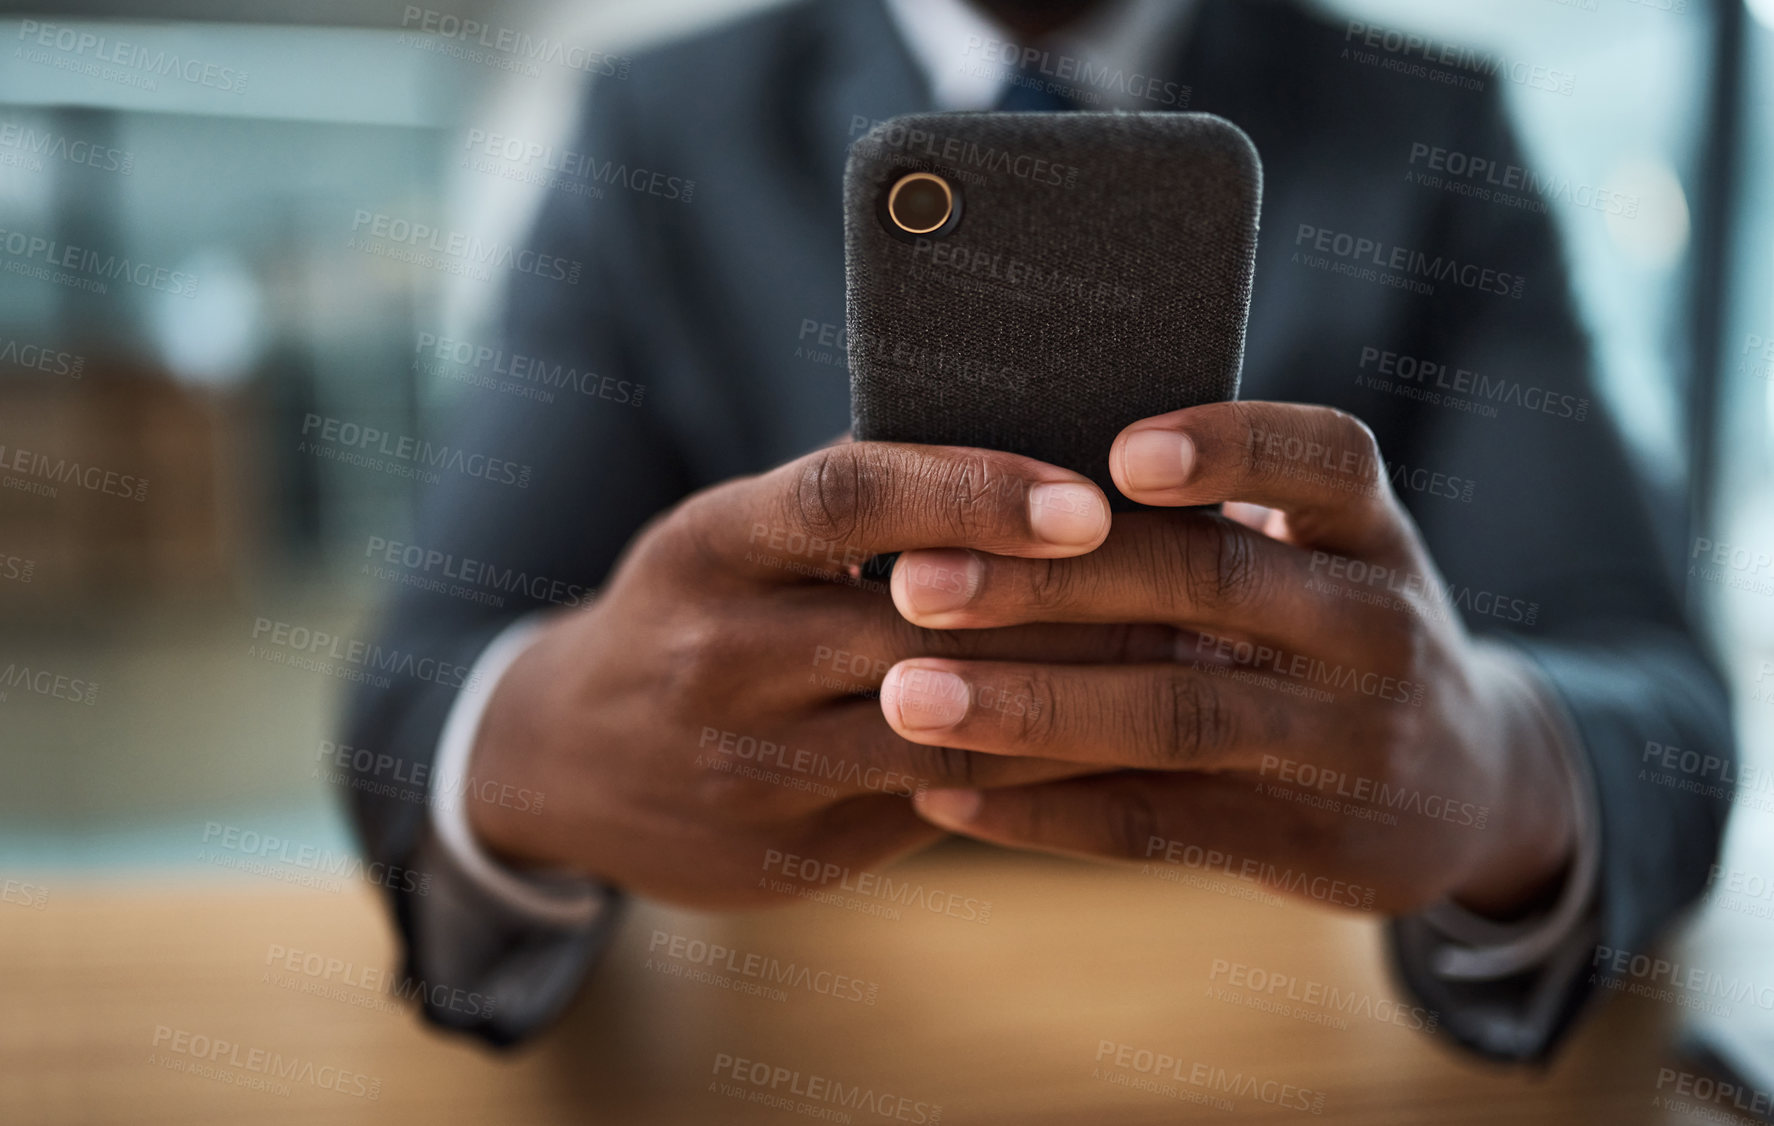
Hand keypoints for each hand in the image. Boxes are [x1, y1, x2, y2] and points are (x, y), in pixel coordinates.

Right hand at [467, 440, 1174, 908]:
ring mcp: (753, 766)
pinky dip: (1041, 775)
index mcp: (706, 544)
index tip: (1090, 497)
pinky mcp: (793, 854)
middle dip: (1072, 604)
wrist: (556, 761)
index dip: (970, 492)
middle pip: (916, 625)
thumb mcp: (732, 537)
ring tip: (1200, 657)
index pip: (844, 499)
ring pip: (947, 732)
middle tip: (1207, 577)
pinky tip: (1129, 746)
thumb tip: (1042, 476)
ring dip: (1083, 695)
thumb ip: (855, 515)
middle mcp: (721, 654)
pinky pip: (942, 808)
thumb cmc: (688, 611)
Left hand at [886, 402, 1577, 916]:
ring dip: (1031, 707)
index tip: (1121, 453)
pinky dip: (1044, 813)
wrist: (1464, 786)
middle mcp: (1373, 625)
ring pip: (1177, 716)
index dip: (1230, 448)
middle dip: (1052, 582)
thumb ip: (1209, 521)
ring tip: (907, 699)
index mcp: (1367, 530)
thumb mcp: (1317, 558)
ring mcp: (1347, 740)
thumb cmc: (1327, 632)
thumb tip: (1003, 474)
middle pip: (1213, 585)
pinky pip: (1160, 825)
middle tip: (914, 581)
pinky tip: (944, 796)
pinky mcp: (1306, 841)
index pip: (1323, 459)